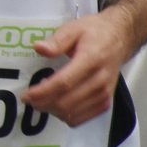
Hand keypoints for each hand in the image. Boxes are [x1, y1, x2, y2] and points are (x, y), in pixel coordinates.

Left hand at [23, 12, 131, 126]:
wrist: (120, 38)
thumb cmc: (94, 33)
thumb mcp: (74, 28)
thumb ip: (57, 41)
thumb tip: (38, 48)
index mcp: (91, 59)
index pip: (64, 83)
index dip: (42, 92)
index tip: (26, 95)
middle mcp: (100, 80)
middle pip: (67, 102)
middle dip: (44, 104)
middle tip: (29, 99)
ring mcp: (105, 93)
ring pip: (74, 113)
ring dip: (53, 111)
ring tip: (41, 101)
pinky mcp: (106, 102)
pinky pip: (83, 118)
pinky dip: (67, 117)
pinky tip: (57, 106)